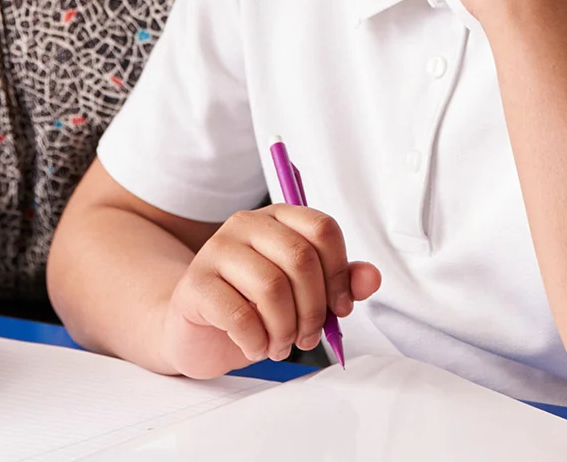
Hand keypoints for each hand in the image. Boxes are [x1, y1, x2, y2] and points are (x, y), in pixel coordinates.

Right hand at [161, 205, 379, 377]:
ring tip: (280, 345)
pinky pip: (239, 315)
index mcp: (277, 219)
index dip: (339, 273)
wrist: (197, 331)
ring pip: (271, 287)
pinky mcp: (195, 284)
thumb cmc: (253, 308)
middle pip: (300, 258)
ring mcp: (216, 250)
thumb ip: (339, 283)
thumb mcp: (302, 295)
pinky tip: (255, 346)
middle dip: (313, 310)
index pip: (322, 229)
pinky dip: (256, 341)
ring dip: (285, 330)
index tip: (340, 308)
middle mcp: (246, 225)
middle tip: (307, 337)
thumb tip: (371, 277)